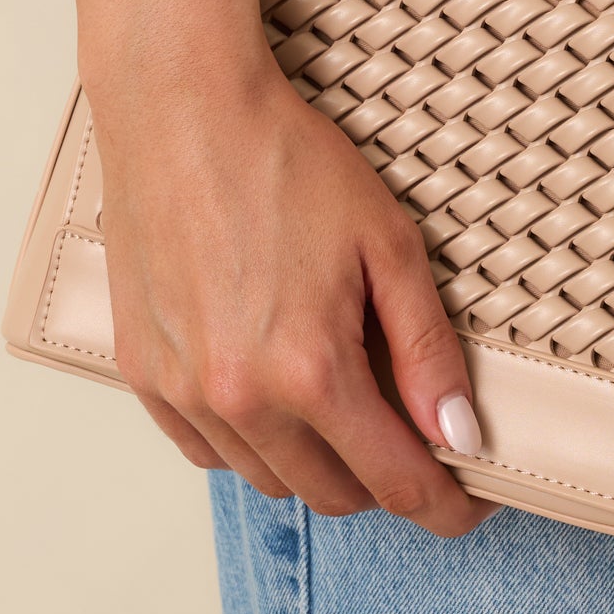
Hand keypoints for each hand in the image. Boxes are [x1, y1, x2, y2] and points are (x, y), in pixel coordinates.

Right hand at [91, 42, 491, 536]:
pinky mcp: (144, 373)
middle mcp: (238, 397)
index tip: (470, 503)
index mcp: (309, 371)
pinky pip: (207, 451)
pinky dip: (251, 445)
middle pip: (332, 495)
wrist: (182, 109)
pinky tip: (275, 399)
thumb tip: (459, 435)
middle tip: (415, 441)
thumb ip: (427, 352)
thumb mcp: (389, 247)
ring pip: (268, 479)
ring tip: (345, 408)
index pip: (395, 484)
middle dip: (385, 482)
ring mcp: (182, 390)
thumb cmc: (285, 161)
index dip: (446, 504)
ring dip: (318, 465)